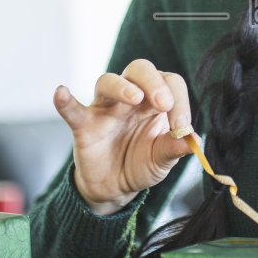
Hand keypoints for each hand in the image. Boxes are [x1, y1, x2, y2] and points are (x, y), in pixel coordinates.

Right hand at [53, 59, 194, 215]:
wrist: (115, 187)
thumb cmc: (141, 163)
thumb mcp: (163, 159)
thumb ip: (175, 148)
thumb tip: (196, 141)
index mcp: (156, 101)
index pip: (170, 83)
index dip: (180, 100)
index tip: (183, 126)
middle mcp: (131, 98)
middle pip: (140, 70)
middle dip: (153, 82)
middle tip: (164, 103)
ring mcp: (105, 109)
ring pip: (107, 81)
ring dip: (121, 87)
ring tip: (134, 98)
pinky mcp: (84, 125)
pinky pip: (73, 109)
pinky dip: (66, 101)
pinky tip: (61, 92)